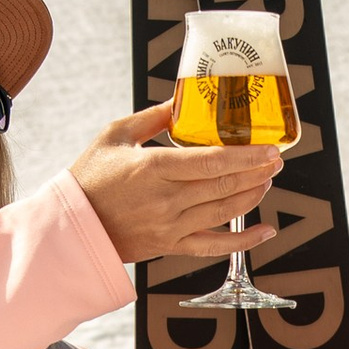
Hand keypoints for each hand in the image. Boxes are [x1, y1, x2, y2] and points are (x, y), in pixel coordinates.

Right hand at [72, 105, 283, 269]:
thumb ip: (154, 117)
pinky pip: (214, 247)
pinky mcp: (171, 246)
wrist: (72, 226)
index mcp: (154, 168)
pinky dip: (244, 241)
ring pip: (224, 212)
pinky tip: (266, 231)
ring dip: (252, 195)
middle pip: (224, 185)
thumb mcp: (116, 135)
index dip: (246, 156)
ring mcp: (171, 227)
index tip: (269, 148)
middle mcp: (167, 200)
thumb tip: (183, 101)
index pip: (212, 161)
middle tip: (276, 160)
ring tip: (267, 180)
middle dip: (257, 172)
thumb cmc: (90, 176)